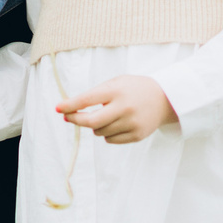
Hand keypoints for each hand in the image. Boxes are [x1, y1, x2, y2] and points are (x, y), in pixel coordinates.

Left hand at [55, 75, 175, 144]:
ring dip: (95, 126)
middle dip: (76, 120)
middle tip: (68, 118)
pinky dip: (107, 133)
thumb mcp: (117, 83)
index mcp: (117, 90)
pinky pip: (110, 139)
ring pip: (99, 132)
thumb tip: (73, 110)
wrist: (164, 98)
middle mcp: (124, 108)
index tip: (58, 108)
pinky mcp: (136, 136)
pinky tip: (116, 124)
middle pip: (91, 121)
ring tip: (106, 115)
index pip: (87, 99)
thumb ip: (97, 95)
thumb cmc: (134, 88)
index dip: (70, 105)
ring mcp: (131, 123)